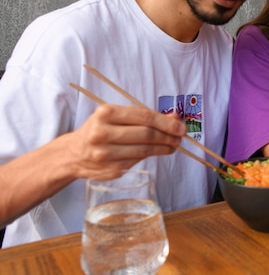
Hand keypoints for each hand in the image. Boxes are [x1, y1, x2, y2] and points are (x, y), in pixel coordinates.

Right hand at [68, 104, 185, 178]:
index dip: (166, 122)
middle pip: (146, 134)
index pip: (143, 117)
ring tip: (174, 144)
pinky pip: (138, 161)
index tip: (180, 126)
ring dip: (164, 147)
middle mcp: (103, 133)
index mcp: (105, 113)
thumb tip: (174, 117)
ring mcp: (106, 154)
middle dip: (168, 135)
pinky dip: (152, 155)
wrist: (73, 154)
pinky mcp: (111, 170)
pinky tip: (160, 151)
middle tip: (180, 136)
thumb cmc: (100, 129)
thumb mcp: (117, 116)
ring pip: (144, 150)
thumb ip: (144, 116)